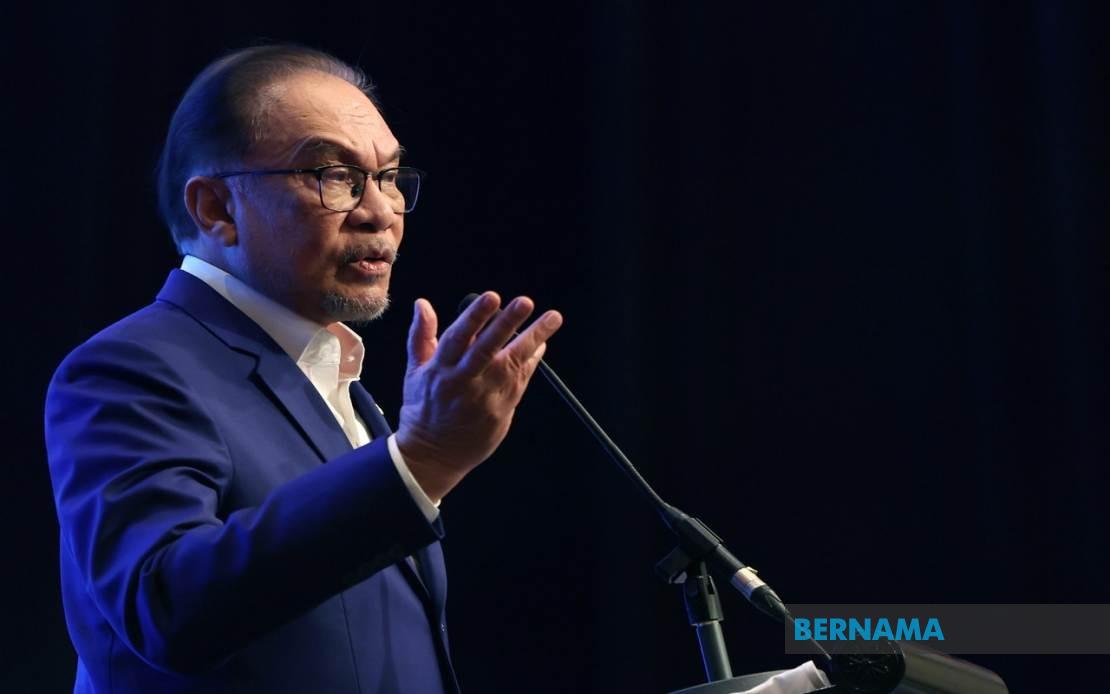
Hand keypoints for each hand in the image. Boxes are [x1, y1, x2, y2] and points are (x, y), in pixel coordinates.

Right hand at [395, 291, 562, 501]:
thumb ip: (421, 335)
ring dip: (534, 338)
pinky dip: (532, 361)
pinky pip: (521, 380)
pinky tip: (542, 344)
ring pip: (512, 363)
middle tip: (525, 302)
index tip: (491, 298)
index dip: (475, 317)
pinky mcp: (502, 409)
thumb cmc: (424, 409)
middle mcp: (464, 381)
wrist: (434, 454)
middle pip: (488, 348)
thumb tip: (423, 304)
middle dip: (507, 323)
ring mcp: (485, 396)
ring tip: (552, 319)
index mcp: (441, 369)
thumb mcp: (415, 371)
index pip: (457, 338)